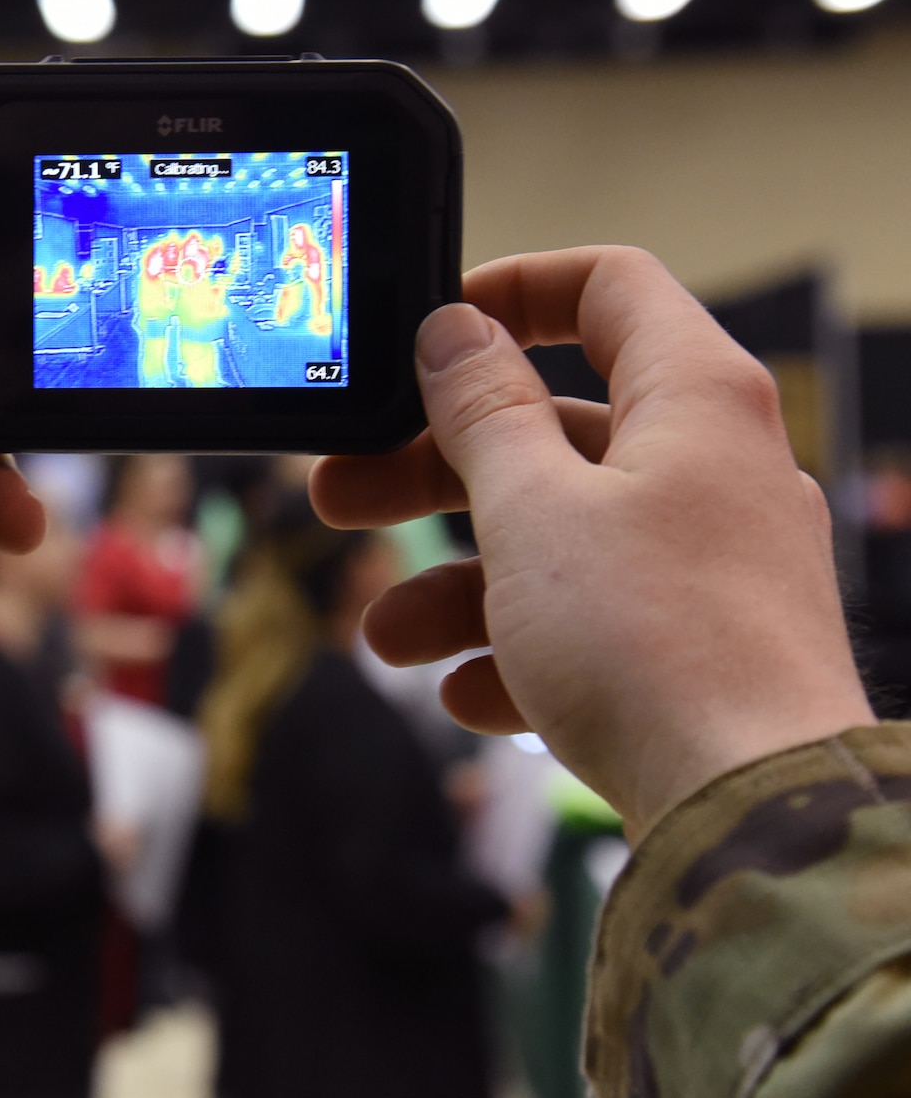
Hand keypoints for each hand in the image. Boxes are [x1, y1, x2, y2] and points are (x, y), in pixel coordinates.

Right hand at [312, 247, 872, 842]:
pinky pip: (594, 622)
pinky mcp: (704, 645)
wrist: (751, 811)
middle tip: (347, 497)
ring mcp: (714, 559)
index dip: (511, 291)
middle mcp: (716, 465)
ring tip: (389, 639)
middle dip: (434, 471)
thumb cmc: (653, 644)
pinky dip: (522, 648)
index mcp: (694, 399)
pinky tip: (470, 694)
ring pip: (563, 538)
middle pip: (556, 429)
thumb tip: (457, 332)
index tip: (430, 335)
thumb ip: (484, 411)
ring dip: (459, 583)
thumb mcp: (532, 508)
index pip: (607, 286)